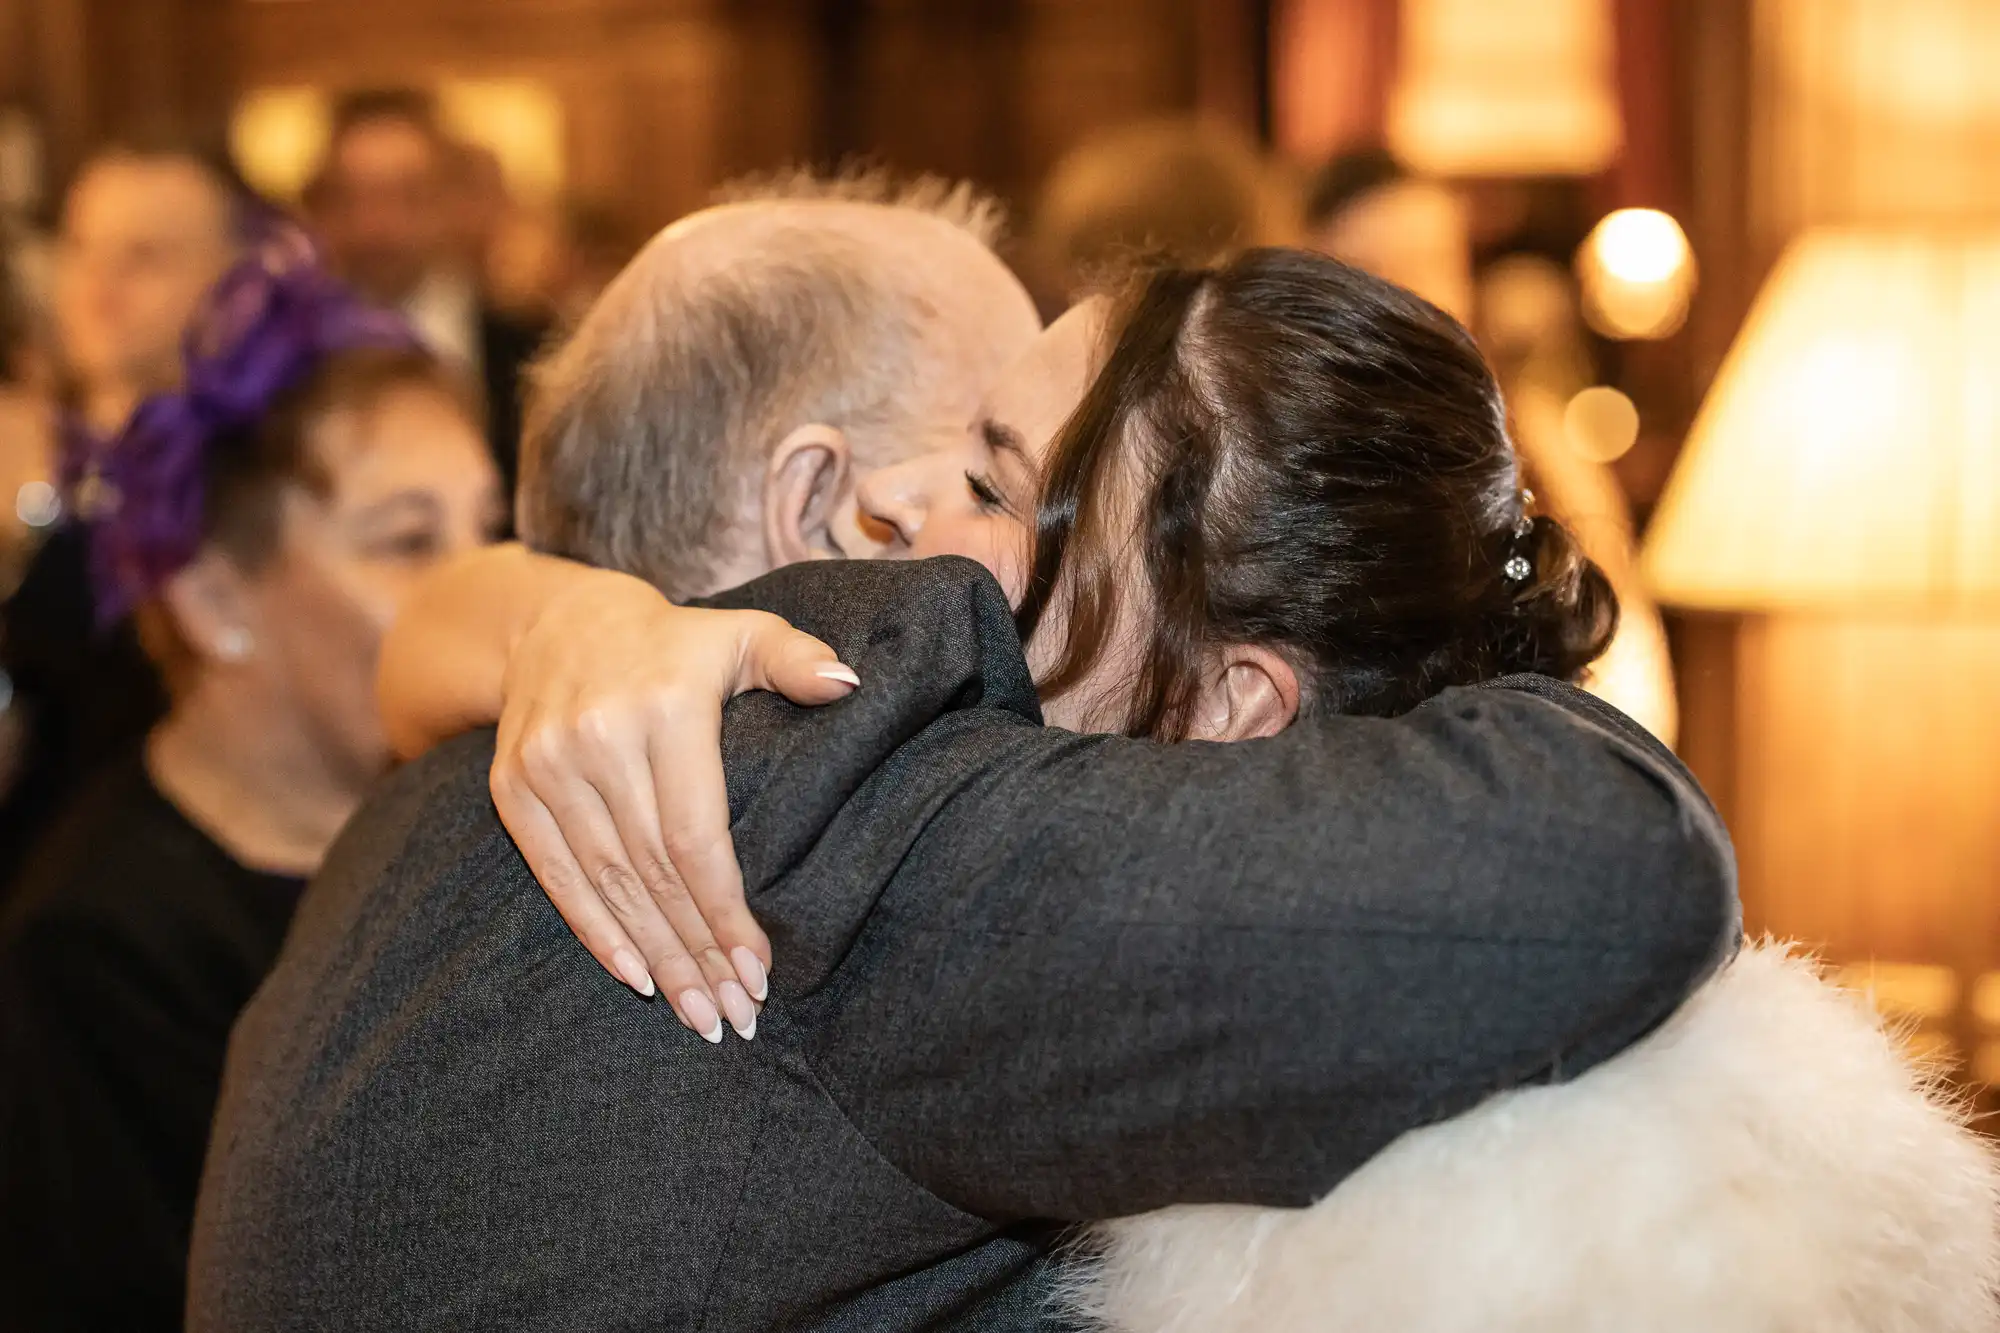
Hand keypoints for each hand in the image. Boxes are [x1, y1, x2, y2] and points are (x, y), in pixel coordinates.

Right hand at [488, 566, 857, 1041]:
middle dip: (700, 953)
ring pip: (609, 883)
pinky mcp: (511, 787)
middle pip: (655, 872)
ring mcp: (548, 765)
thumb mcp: (743, 633)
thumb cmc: (673, 642)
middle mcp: (599, 738)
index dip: (727, 911)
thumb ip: (796, 658)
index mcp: (663, 708)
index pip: (696, 836)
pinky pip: (556, 874)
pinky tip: (636, 977)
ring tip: (699, 1014)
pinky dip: (596, 931)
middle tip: (736, 1016)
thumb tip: (848, 685)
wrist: (553, 622)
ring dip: (657, 958)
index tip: (762, 971)